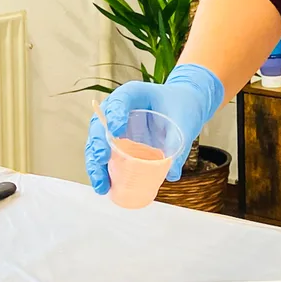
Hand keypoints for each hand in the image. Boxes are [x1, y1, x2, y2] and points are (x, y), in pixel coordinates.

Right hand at [84, 64, 224, 193]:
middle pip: (100, 125)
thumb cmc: (181, 107)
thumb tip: (171, 173)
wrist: (184, 106)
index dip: (114, 114)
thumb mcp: (183, 121)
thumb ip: (178, 142)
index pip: (119, 100)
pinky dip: (104, 170)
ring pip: (98, 143)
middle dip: (98, 144)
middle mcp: (118, 109)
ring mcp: (115, 127)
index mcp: (134, 94)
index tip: (116, 131)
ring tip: (102, 185)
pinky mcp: (118, 142)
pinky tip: (107, 186)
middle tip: (102, 159)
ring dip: (96, 165)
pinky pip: (107, 155)